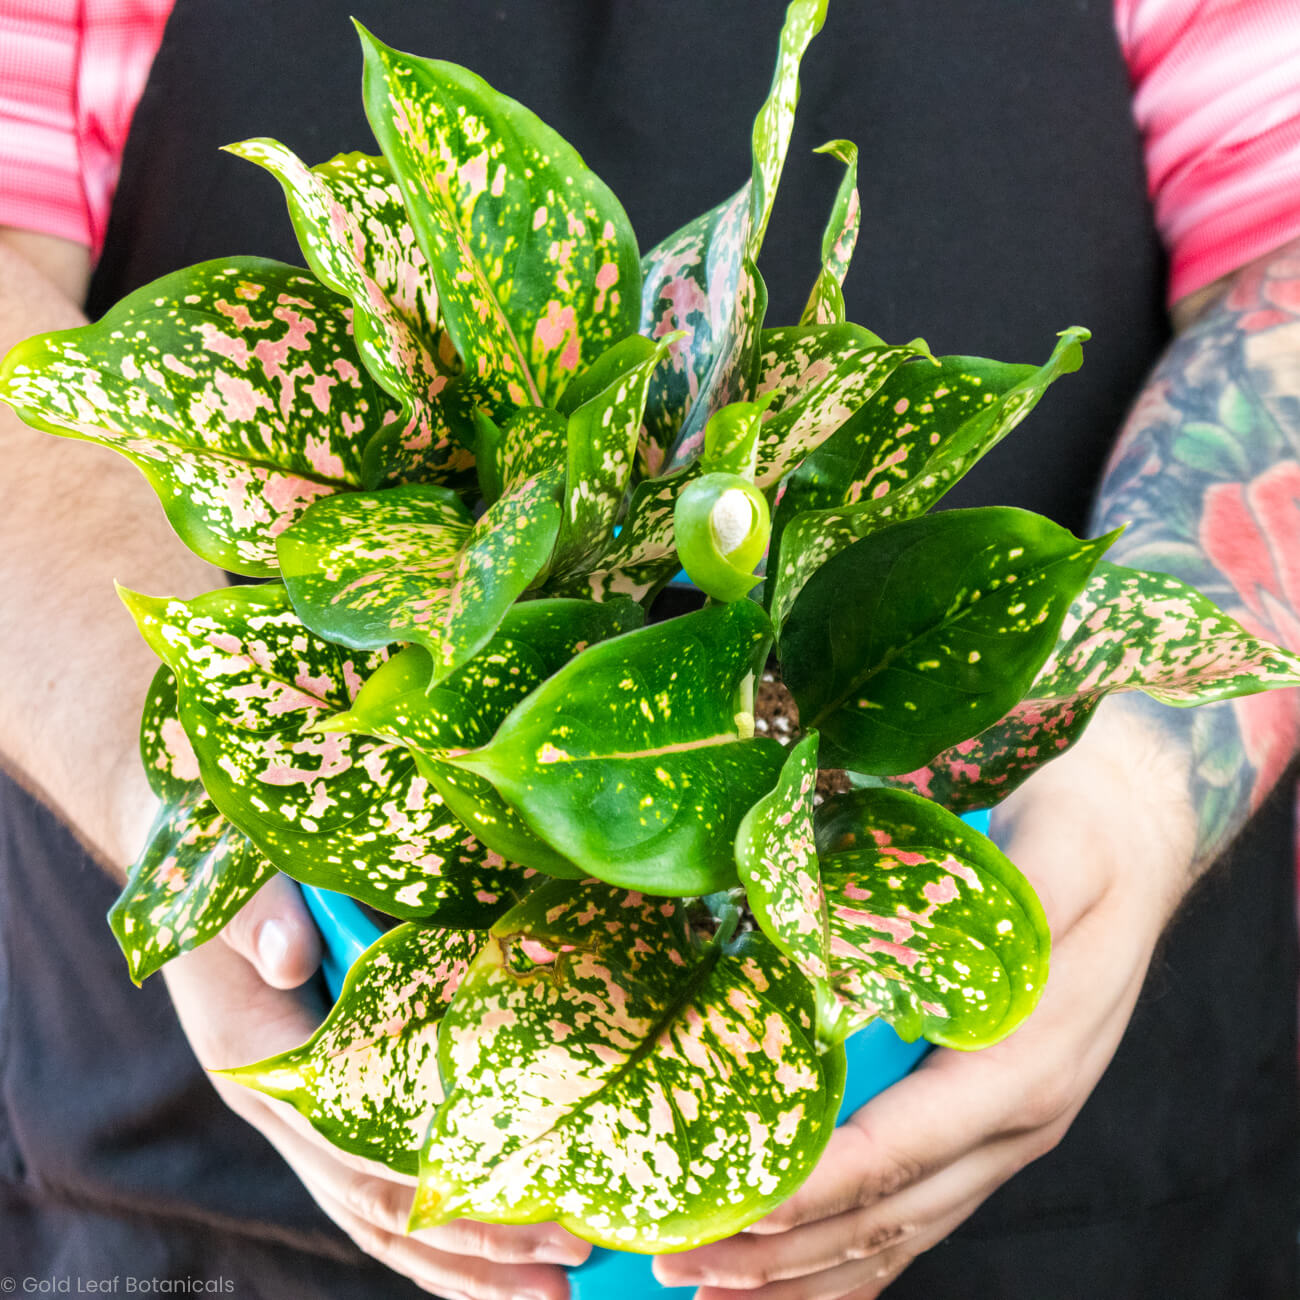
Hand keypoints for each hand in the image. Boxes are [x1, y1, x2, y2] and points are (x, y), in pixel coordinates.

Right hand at [167, 873, 590, 1298]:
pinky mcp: (327, 1097)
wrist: (188, 864)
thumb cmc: (223, 868)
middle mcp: (283, 1103)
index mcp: (262, 1059)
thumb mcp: (232, 880)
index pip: (355, 1145)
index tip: (519, 1208)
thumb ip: (258, 917)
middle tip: (569, 1267)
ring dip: (463, 1258)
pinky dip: (435, 1223)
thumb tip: (292, 955)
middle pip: (379, 1202)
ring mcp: (303, 1109)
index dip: (435, 1185)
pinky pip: (380, 1180)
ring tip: (550, 1289)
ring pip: (381, 1212)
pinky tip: (495, 1244)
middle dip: (473, 1243)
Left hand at [653, 703, 1196, 1298]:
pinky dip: (856, 1255)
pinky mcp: (990, 1121)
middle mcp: (1018, 1119)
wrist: (1137, 840)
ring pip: (902, 1230)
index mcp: (1025, 1066)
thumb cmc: (1085, 839)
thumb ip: (1003, 905)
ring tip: (713, 1289)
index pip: (901, 1148)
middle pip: (890, 1212)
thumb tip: (890, 946)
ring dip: (807, 1270)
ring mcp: (1006, 1131)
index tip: (733, 1208)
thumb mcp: (1057, 849)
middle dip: (784, 1248)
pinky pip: (920, 1210)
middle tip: (682, 1259)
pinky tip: (798, 1275)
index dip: (814, 1187)